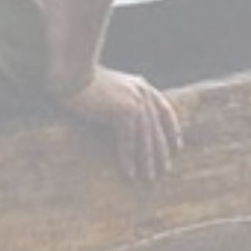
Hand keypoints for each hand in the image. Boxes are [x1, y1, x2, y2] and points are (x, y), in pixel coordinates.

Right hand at [55, 66, 182, 183]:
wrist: (73, 74)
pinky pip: (128, 141)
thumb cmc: (86, 81)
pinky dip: (128, 158)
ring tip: (150, 176)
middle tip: (166, 169)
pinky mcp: (122, 112)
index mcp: (142, 86)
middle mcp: (142, 94)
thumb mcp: (113, 88)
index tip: (177, 146)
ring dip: (148, 160)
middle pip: (157, 128)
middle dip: (162, 151)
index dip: (172, 129)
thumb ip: (124, 99)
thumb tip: (128, 121)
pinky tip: (129, 172)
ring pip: (145, 138)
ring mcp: (134, 102)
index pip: (165, 110)